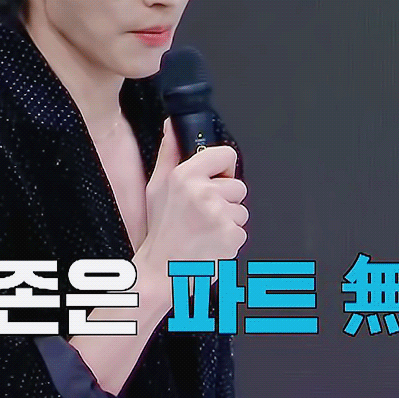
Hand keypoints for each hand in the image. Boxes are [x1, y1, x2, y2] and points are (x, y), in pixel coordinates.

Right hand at [134, 118, 247, 295]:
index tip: (215, 180)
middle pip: (237, 186)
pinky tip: (210, 243)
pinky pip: (242, 230)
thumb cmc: (161, 231)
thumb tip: (171, 125)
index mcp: (184, 176)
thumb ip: (169, 153)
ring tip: (204, 231)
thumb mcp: (156, 186)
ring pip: (241, 210)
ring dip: (227, 221)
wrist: (162, 272)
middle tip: (202, 214)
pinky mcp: (231, 236)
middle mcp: (203, 192)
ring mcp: (219, 215)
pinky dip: (229, 239)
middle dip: (225, 200)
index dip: (223, 168)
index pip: (225, 154)